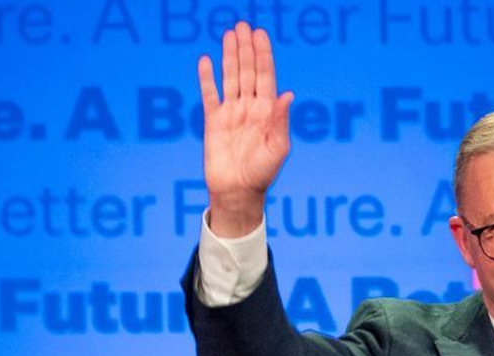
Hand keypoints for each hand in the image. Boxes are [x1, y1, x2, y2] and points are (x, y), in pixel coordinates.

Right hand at [198, 22, 292, 236]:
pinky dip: (207, 78)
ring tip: (229, 34)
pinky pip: (209, 95)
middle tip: (243, 25)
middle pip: (248, 71)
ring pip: (230, 77)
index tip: (260, 35)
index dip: (264, 55)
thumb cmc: (262, 174)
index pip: (266, 77)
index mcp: (268, 113)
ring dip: (229, 56)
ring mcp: (231, 113)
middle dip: (246, 49)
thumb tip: (287, 93)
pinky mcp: (213, 121)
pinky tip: (206, 60)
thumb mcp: (278, 148)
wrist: (238, 192)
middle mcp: (250, 108)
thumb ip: (281, 120)